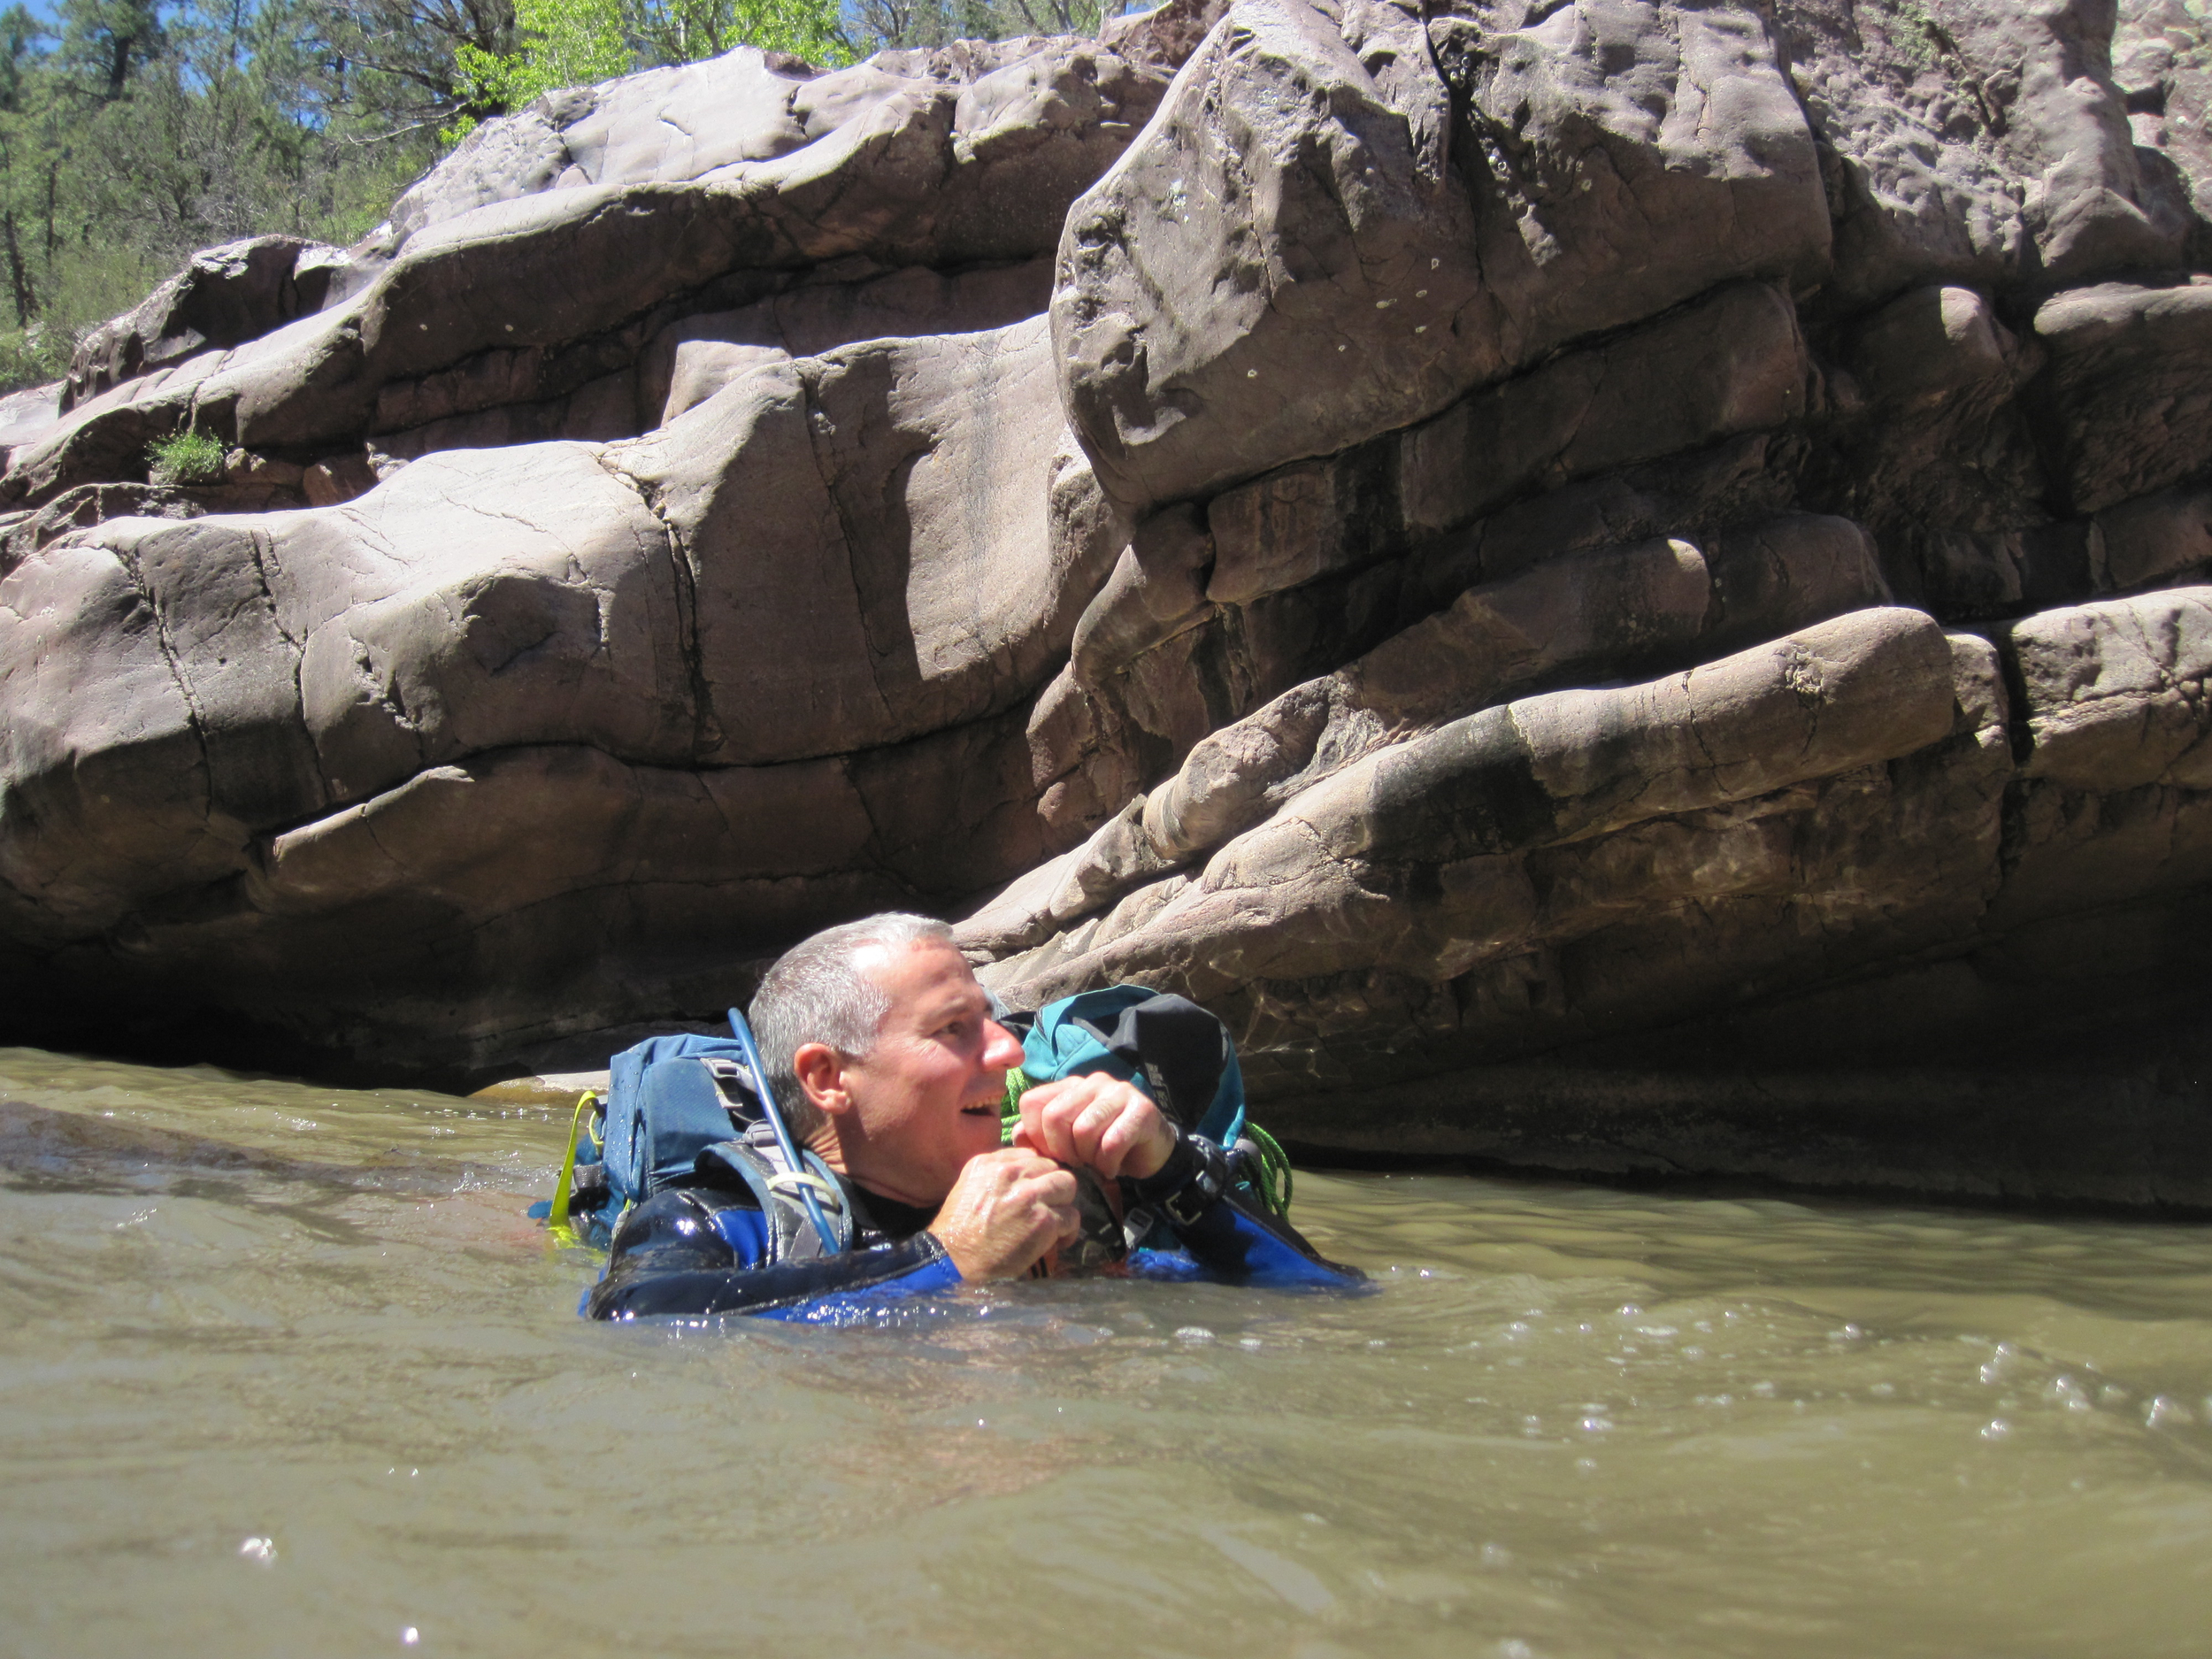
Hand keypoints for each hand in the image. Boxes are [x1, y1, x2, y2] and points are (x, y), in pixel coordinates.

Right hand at [929, 1147, 1081, 1279]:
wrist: (954, 1260)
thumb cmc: (958, 1229)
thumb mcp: (969, 1186)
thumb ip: (996, 1173)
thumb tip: (1025, 1172)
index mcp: (990, 1163)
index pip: (1031, 1155)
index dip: (1036, 1175)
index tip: (1034, 1190)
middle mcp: (1011, 1173)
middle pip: (1052, 1167)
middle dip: (1052, 1187)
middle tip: (1046, 1206)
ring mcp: (1029, 1195)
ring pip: (1067, 1185)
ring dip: (1062, 1205)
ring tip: (1054, 1222)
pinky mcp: (1043, 1220)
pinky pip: (1071, 1217)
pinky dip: (1067, 1230)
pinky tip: (1055, 1240)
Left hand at [1013, 1073, 1176, 1181]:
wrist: (1150, 1153)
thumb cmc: (1102, 1147)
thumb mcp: (1067, 1144)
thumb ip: (1039, 1138)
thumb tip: (1018, 1136)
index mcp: (1068, 1087)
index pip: (1032, 1103)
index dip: (1036, 1136)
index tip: (1054, 1154)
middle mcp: (1091, 1083)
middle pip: (1055, 1116)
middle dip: (1062, 1150)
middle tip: (1078, 1162)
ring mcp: (1118, 1092)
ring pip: (1084, 1129)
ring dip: (1088, 1158)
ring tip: (1096, 1163)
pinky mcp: (1142, 1109)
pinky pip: (1112, 1142)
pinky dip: (1109, 1164)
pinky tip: (1113, 1167)